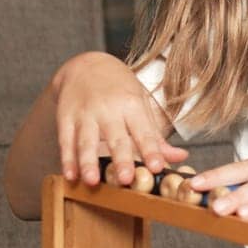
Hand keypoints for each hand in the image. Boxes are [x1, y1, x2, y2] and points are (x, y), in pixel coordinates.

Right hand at [53, 51, 187, 185]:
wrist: (87, 65)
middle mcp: (108, 109)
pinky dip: (66, 159)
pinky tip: (70, 175)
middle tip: (126, 179)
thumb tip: (182, 157)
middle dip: (121, 158)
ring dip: (88, 162)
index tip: (157, 167)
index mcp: (132, 106)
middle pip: (116, 138)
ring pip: (86, 140)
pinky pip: (65, 140)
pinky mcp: (65, 117)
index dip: (151, 150)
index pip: (144, 132)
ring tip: (91, 181)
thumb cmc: (120, 90)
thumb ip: (156, 136)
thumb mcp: (141, 105)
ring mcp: (85, 114)